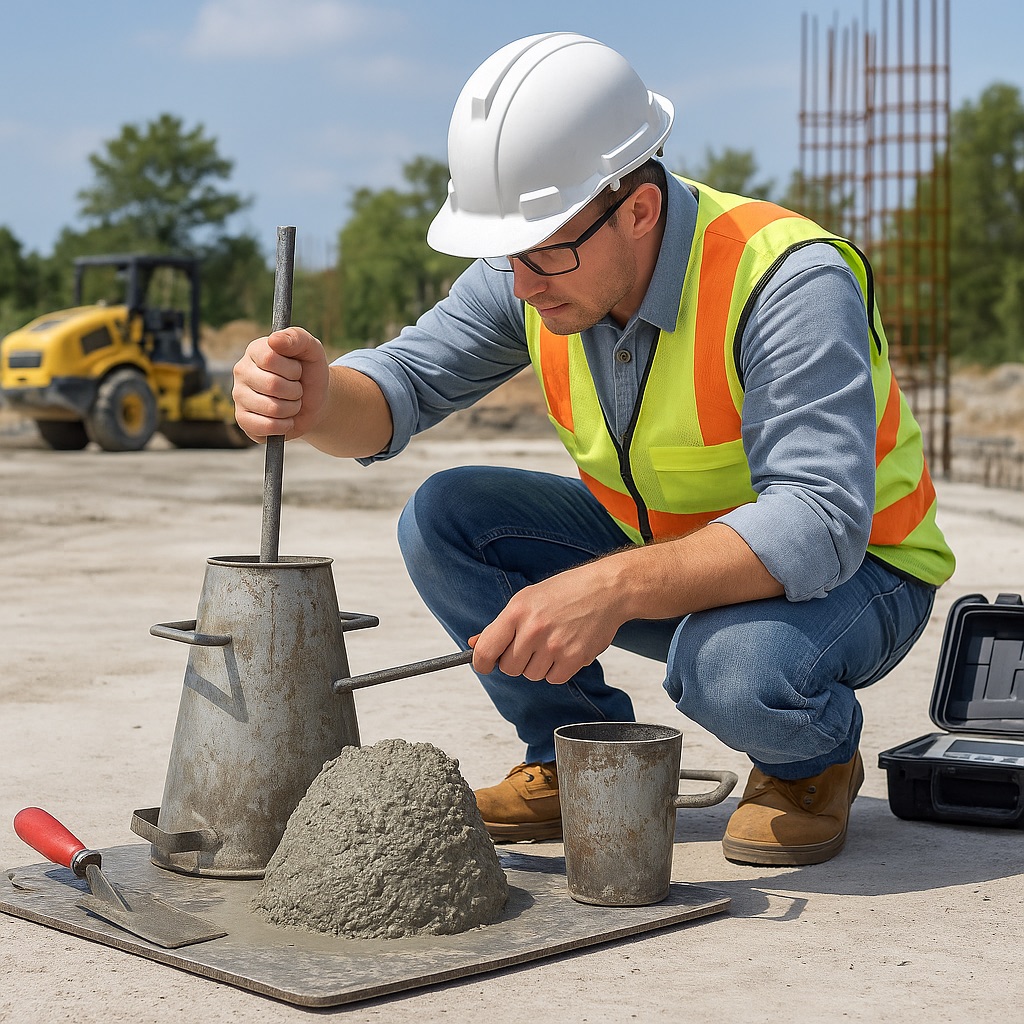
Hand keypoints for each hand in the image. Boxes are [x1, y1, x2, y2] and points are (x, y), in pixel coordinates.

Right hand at [232, 327, 328, 442]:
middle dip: (295, 390)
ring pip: (272, 408)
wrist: (315, 402)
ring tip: (292, 402)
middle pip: (272, 385)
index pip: (270, 358)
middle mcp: (242, 371)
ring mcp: (239, 396)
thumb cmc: (310, 372)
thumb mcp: (312, 350)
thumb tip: (274, 339)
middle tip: (296, 388)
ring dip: (292, 408)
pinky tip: (285, 419)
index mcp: (256, 349)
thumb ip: (297, 338)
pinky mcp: (242, 420)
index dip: (292, 369)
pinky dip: (284, 426)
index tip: (297, 369)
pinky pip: (266, 427)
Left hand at [469, 561, 626, 684]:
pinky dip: (557, 669)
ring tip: (552, 642)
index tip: (484, 665)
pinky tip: (565, 649)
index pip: (485, 650)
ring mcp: (554, 645)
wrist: (605, 590)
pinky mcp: (574, 658)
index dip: (481, 663)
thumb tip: (475, 643)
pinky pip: (553, 679)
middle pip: (509, 668)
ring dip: (538, 665)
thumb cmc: (566, 591)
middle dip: (516, 661)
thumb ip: (500, 625)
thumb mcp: (527, 599)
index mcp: (517, 611)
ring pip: (531, 675)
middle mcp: (533, 629)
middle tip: (530, 644)